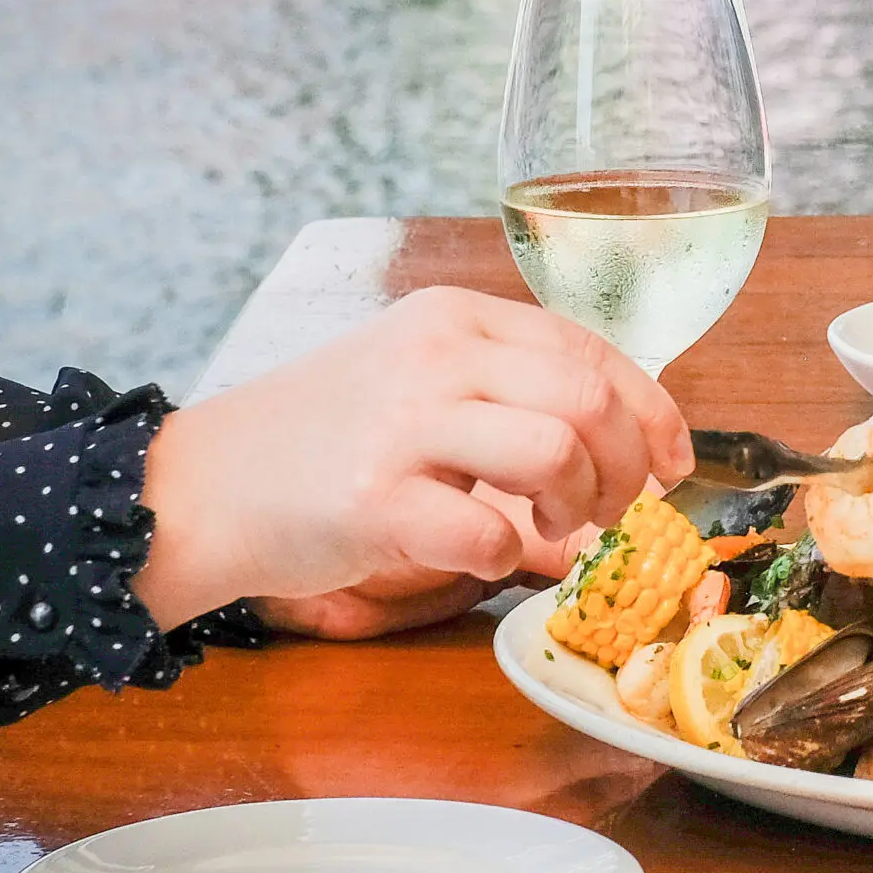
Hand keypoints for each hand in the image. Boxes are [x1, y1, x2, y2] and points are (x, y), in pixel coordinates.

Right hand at [137, 287, 689, 631]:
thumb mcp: (415, 375)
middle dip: (626, 464)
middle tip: (608, 509)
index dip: (651, 411)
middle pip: (589, 397)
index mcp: (454, 317)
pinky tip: (484, 553)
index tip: (672, 461)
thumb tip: (625, 440)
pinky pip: (487, 532)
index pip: (592, 348)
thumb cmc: (323, 440)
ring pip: (556, 450)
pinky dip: (508, 555)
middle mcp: (435, 355)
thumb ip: (507, 387)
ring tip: (548, 527)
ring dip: (577, 506)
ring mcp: (404, 423)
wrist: (200, 485)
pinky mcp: (375, 498)